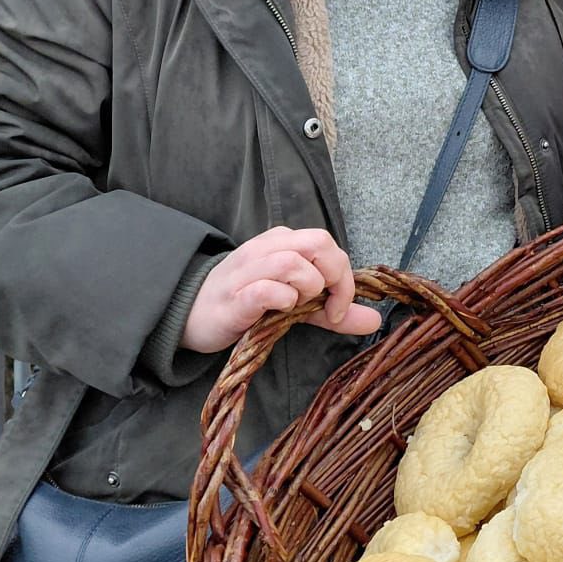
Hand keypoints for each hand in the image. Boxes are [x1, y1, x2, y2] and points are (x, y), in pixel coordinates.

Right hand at [180, 226, 381, 352]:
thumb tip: (374, 319)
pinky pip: (267, 289)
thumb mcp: (294, 303)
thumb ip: (331, 310)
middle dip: (332, 276)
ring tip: (295, 307)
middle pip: (318, 242)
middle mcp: (266, 248)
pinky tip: (279, 311)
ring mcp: (248, 270)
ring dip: (307, 289)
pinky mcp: (235, 297)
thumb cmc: (244, 305)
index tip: (339, 307)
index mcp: (282, 242)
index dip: (343, 275)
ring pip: (293, 262)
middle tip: (324, 304)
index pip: (327, 242)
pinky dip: (283, 300)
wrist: (188, 316)